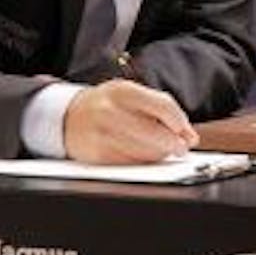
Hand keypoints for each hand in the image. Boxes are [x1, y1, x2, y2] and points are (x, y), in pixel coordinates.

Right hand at [63, 78, 199, 163]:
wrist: (66, 116)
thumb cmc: (107, 105)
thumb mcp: (129, 95)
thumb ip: (159, 108)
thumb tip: (188, 135)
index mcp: (123, 90)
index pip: (162, 105)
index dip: (180, 123)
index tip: (189, 135)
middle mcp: (110, 110)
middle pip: (154, 132)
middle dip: (173, 144)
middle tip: (181, 148)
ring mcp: (101, 133)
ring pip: (143, 151)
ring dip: (159, 154)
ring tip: (163, 152)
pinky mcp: (95, 155)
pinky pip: (128, 163)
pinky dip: (142, 163)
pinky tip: (145, 157)